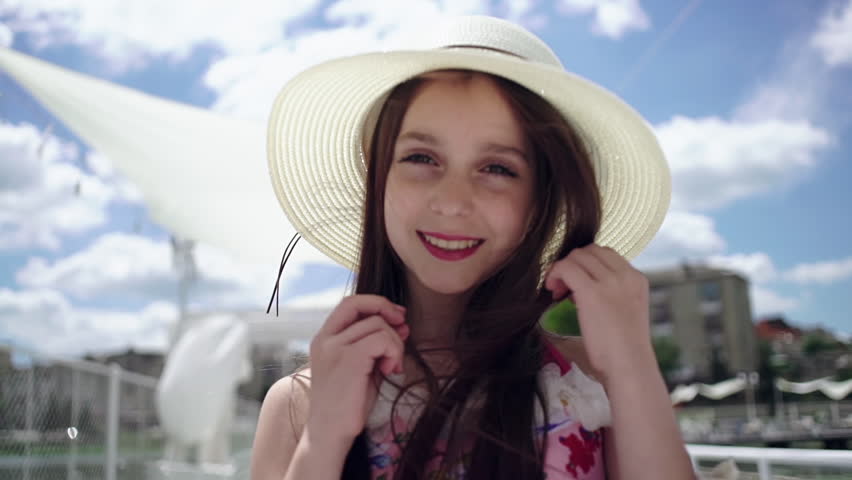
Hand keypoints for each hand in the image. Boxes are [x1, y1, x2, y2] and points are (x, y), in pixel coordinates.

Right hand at [305, 294, 408, 446]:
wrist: (330, 434)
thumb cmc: (347, 405)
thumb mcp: (361, 367)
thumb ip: (375, 344)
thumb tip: (401, 324)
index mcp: (324, 339)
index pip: (349, 303)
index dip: (375, 303)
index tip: (396, 315)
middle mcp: (325, 339)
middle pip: (362, 305)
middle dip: (388, 311)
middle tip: (404, 329)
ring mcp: (334, 348)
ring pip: (377, 324)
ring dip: (394, 343)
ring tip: (391, 366)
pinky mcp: (348, 359)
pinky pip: (382, 339)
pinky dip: (393, 351)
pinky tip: (390, 370)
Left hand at [543, 244, 653, 382]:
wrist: (629, 366)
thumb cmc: (623, 349)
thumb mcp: (626, 311)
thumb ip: (612, 293)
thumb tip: (582, 284)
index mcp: (636, 279)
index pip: (606, 253)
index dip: (586, 263)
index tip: (576, 283)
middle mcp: (625, 275)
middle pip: (589, 251)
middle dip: (572, 264)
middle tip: (563, 287)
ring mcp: (610, 282)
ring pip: (576, 256)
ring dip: (562, 269)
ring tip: (558, 292)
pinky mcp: (592, 292)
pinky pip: (566, 268)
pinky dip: (555, 274)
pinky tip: (552, 291)